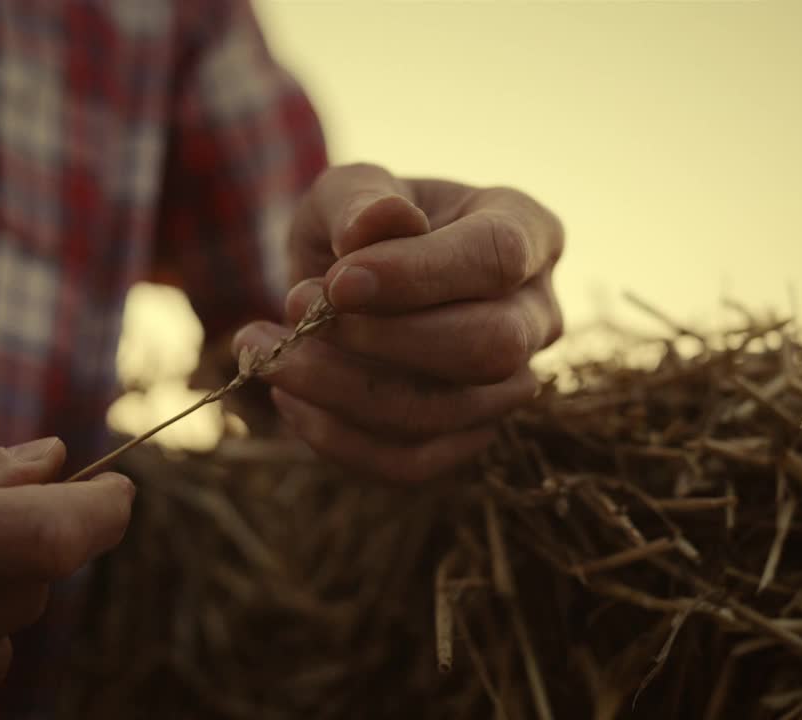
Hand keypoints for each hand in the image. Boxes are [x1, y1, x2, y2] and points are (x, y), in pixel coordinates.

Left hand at [234, 163, 562, 482]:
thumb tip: (377, 222)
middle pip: (490, 347)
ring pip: (443, 411)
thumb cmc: (360, 226)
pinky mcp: (467, 438)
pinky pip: (412, 462)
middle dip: (383, 340)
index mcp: (527, 231)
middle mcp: (536, 314)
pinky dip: (338, 438)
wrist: (346, 284)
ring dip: (339, 389)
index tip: (337, 282)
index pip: (497, 257)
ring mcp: (510, 385)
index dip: (419, 275)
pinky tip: (290, 397)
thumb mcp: (349, 191)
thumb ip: (361, 197)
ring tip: (265, 349)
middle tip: (296, 310)